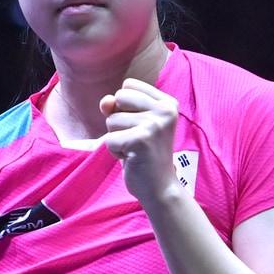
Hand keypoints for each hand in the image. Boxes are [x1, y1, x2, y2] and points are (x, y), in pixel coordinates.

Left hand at [99, 78, 180, 204]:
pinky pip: (109, 140)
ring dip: (117, 138)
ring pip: (111, 120)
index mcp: (168, 103)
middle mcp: (165, 110)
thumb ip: (117, 106)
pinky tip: (131, 158)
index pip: (128, 85)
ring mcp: (154, 124)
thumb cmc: (144, 154)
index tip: (141, 126)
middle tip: (136, 139)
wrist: (159, 187)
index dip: (124, 106)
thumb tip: (105, 101)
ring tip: (135, 150)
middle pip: (119, 97)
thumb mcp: (133, 124)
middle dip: (118, 121)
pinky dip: (115, 152)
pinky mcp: (141, 140)